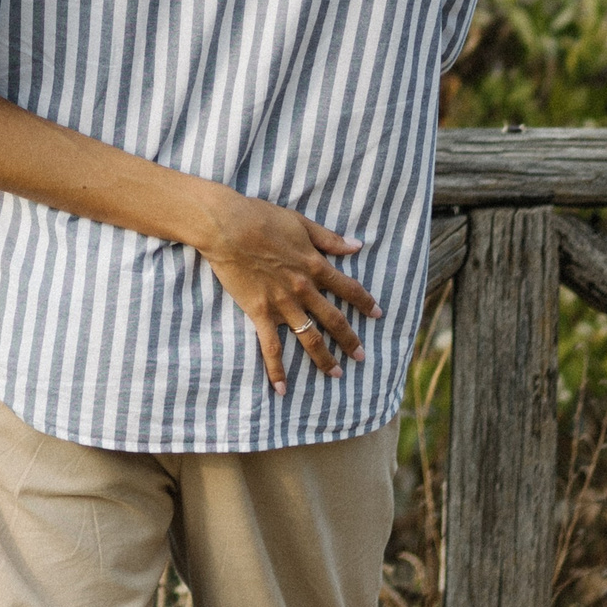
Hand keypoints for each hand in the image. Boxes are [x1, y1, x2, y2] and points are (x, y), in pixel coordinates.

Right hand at [190, 187, 382, 394]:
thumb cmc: (263, 218)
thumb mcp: (302, 223)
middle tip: (361, 356)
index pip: (349, 289)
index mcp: (315, 266)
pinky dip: (277, 370)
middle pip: (334, 320)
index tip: (377, 314)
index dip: (365, 302)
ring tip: (336, 374)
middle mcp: (304, 289)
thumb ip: (329, 239)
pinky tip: (282, 389)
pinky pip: (271, 348)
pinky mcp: (260, 313)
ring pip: (310, 338)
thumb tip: (357, 245)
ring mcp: (283, 304)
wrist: (228, 227)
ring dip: (324, 358)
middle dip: (350, 340)